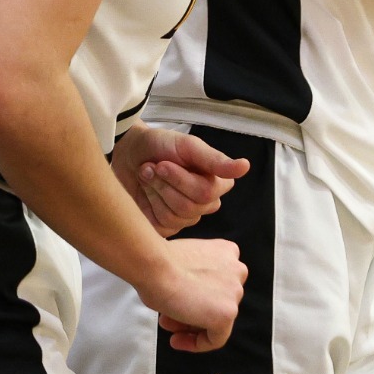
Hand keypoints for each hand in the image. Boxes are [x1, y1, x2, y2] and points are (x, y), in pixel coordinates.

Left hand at [112, 125, 251, 236]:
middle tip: (154, 167)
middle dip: (166, 183)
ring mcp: (186, 218)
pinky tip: (145, 190)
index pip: (207, 193)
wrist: (128, 152)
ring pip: (175, 216)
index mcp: (217, 183)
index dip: (182, 179)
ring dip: (155, 190)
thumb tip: (245, 166)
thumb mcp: (188, 145)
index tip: (164, 162)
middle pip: (190, 206)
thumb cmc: (161, 145)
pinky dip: (149, 203)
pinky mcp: (166, 228)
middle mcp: (205, 203)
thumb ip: (215, 160)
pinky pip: (162, 225)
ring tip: (147, 174)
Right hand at [142, 237, 246, 351]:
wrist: (155, 266)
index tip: (181, 303)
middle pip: (218, 301)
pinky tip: (177, 340)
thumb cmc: (160, 262)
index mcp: (227, 252)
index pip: (217, 283)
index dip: (196, 297)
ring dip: (191, 325)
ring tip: (168, 326)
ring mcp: (235, 292)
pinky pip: (216, 338)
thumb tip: (188, 298)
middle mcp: (237, 270)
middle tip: (169, 318)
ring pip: (217, 319)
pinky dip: (197, 343)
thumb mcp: (185, 262)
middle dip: (192, 312)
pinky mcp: (228, 313)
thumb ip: (197, 278)